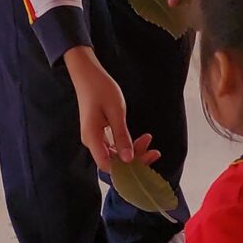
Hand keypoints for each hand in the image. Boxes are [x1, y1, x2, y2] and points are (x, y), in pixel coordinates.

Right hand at [65, 47, 157, 169]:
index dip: (126, 169)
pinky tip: (140, 138)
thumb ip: (122, 136)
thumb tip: (129, 159)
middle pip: (113, 161)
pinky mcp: (98, 133)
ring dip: (133, 150)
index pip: (108, 166)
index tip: (146, 159)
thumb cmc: (100, 89)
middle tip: (155, 151)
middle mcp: (91, 141)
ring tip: (148, 139)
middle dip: (135, 159)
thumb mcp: (116, 112)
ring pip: (115, 154)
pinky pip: (113, 145)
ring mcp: (95, 138)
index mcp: (92, 138)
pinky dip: (127, 144)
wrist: (88, 74)